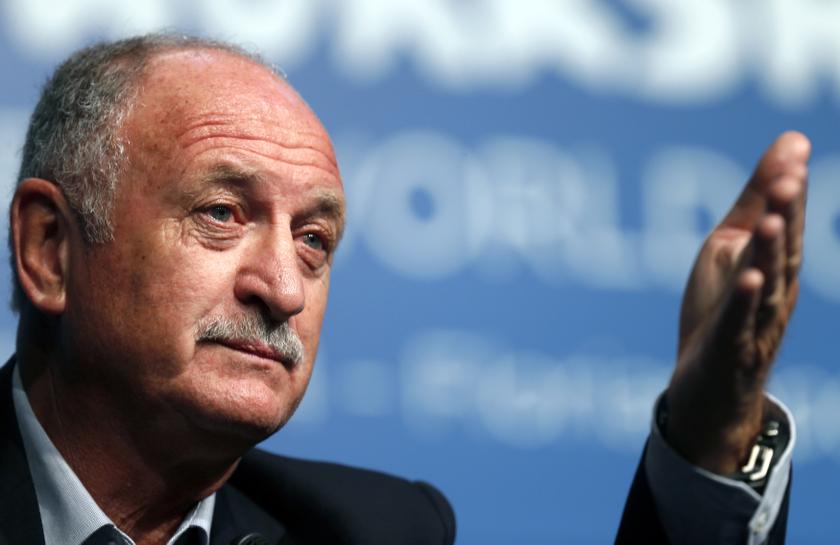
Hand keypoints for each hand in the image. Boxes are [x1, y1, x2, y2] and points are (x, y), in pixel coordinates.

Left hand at [665, 132, 810, 474]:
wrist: (711, 388)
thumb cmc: (722, 310)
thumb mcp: (734, 246)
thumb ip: (759, 199)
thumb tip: (793, 140)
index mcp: (773, 264)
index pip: (784, 223)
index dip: (788, 189)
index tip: (794, 151)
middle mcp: (772, 291)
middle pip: (782, 249)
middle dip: (786, 214)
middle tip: (790, 177)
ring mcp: (753, 322)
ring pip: (766, 284)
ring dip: (770, 253)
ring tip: (771, 220)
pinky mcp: (728, 348)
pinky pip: (738, 323)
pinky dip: (744, 302)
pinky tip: (749, 279)